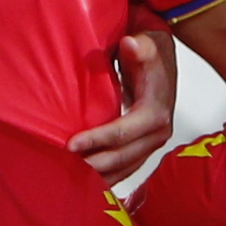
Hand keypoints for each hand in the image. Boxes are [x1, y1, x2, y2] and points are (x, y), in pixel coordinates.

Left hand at [69, 25, 181, 185]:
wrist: (162, 60)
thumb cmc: (148, 51)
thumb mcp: (145, 44)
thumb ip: (139, 47)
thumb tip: (130, 44)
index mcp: (156, 112)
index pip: (123, 132)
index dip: (97, 139)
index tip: (70, 144)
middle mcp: (158, 133)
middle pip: (122, 157)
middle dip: (93, 164)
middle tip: (63, 166)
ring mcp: (153, 143)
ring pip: (125, 168)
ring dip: (99, 175)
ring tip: (69, 178)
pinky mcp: (145, 147)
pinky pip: (127, 167)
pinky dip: (108, 175)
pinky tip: (86, 182)